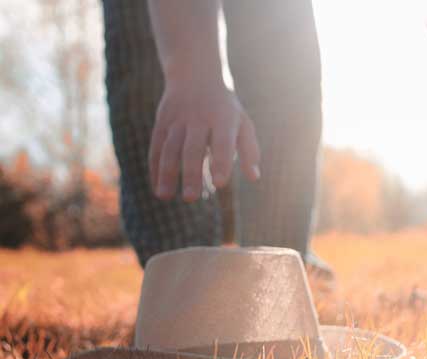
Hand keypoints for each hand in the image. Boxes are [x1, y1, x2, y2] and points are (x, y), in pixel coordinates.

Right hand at [148, 81, 260, 201]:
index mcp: (223, 118)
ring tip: (166, 197)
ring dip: (167, 173)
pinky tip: (157, 187)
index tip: (220, 184)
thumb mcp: (243, 123)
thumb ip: (249, 151)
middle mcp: (198, 118)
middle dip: (191, 174)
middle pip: (192, 148)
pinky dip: (155, 167)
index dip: (221, 161)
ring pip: (170, 148)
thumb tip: (254, 178)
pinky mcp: (162, 122)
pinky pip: (156, 146)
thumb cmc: (226, 109)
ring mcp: (177, 119)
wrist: (195, 74)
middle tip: (191, 199)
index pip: (222, 141)